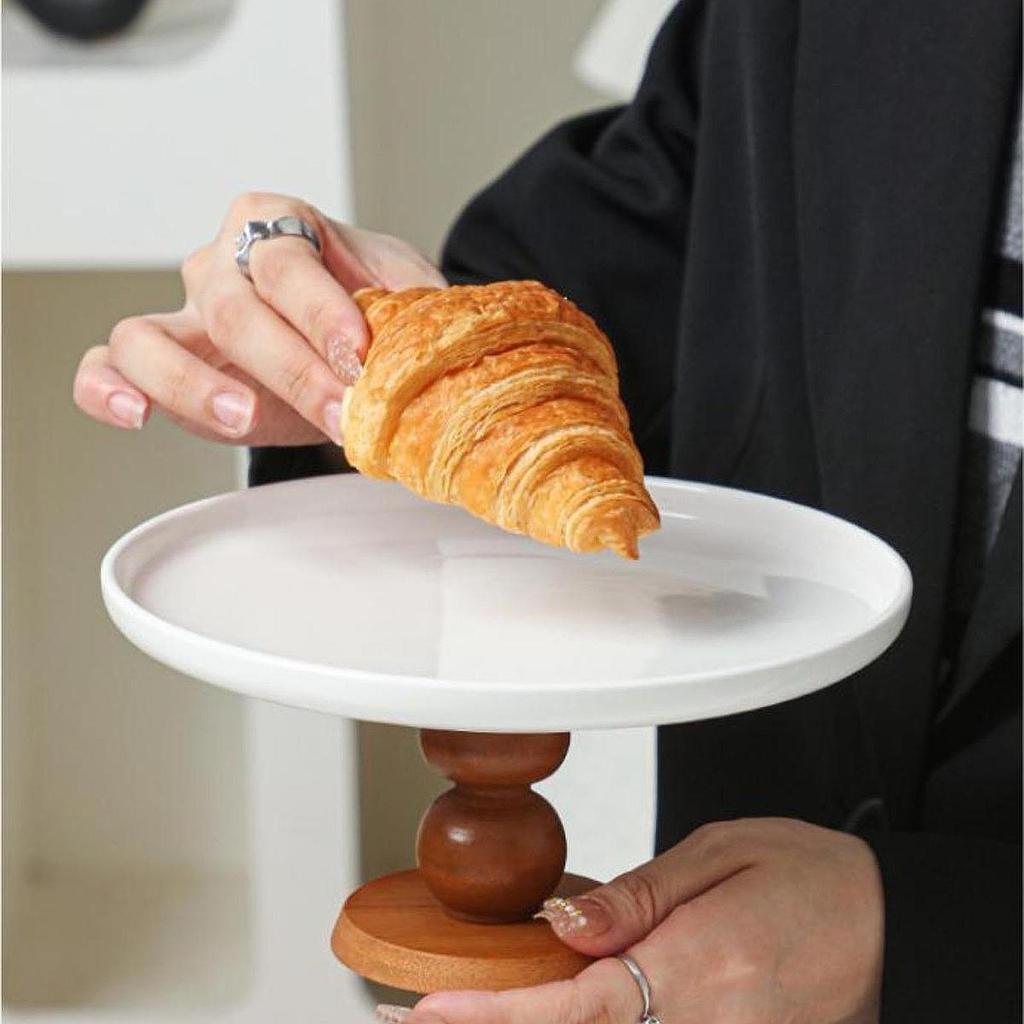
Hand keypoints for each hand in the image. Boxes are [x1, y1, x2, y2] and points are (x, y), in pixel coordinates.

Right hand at [72, 192, 444, 444]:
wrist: (357, 344)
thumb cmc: (377, 310)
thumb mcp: (411, 298)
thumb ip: (414, 313)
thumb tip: (425, 343)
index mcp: (284, 225)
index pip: (288, 261)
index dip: (321, 312)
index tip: (359, 359)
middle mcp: (223, 262)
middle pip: (232, 307)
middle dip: (289, 367)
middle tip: (338, 412)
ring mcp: (185, 314)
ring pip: (149, 336)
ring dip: (191, 382)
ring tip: (242, 418)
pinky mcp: (163, 365)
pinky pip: (107, 366)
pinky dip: (107, 389)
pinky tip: (136, 415)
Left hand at [404, 818, 882, 1023]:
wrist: (891, 928)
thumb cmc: (810, 877)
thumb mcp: (720, 855)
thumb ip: (636, 898)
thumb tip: (560, 927)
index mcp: (694, 970)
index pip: (568, 1009)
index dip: (489, 1017)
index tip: (422, 1014)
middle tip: (420, 1018)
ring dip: (541, 1021)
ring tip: (478, 1002)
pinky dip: (591, 1019)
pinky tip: (560, 999)